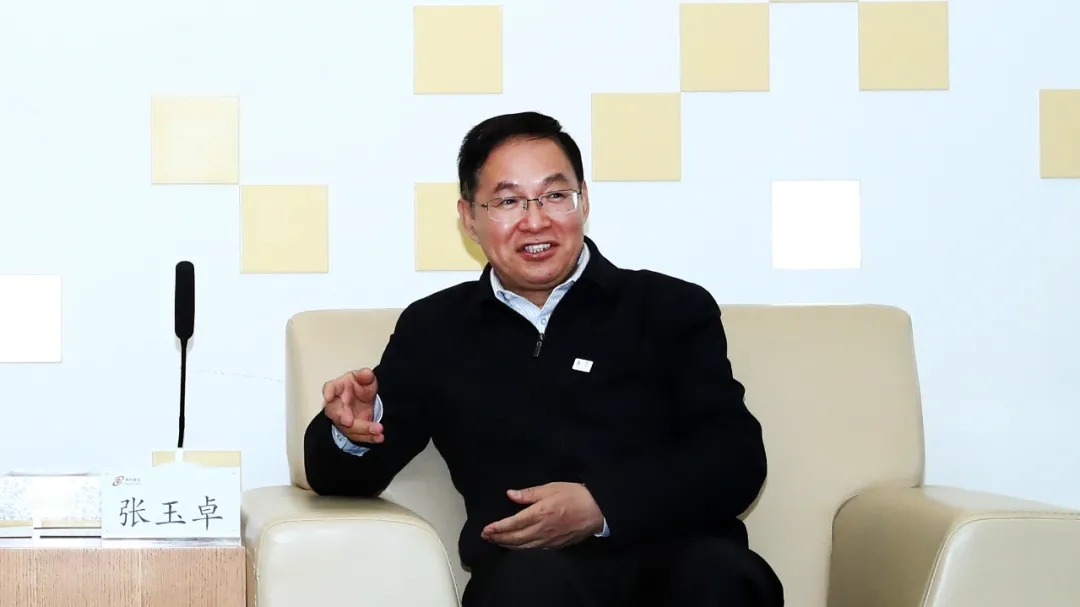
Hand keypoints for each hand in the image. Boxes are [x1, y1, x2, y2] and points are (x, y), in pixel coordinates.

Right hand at [323, 368, 382, 443]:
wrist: (364, 400)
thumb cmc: (359, 386)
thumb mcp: (365, 378)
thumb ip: (365, 375)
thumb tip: (366, 373)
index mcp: (338, 388)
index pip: (330, 387)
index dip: (328, 392)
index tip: (328, 397)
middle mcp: (336, 405)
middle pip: (335, 412)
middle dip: (341, 417)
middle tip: (349, 422)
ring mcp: (343, 420)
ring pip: (348, 428)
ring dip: (362, 430)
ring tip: (377, 430)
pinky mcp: (352, 431)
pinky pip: (359, 436)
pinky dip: (369, 438)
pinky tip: (379, 438)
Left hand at [481, 482, 603, 549]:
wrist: (598, 510)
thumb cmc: (575, 495)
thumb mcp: (551, 487)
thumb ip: (529, 493)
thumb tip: (510, 495)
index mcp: (539, 513)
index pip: (512, 524)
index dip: (497, 528)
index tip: (485, 529)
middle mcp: (541, 530)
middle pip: (515, 539)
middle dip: (498, 538)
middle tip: (486, 537)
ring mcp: (549, 540)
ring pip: (523, 547)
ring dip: (508, 546)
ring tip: (497, 542)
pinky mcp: (556, 545)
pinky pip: (534, 550)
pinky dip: (522, 549)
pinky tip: (517, 547)